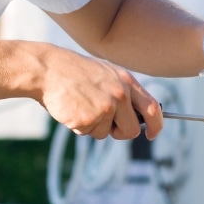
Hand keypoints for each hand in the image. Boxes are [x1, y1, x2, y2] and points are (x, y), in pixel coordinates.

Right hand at [40, 48, 163, 140]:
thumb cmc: (74, 71)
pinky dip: (79, 127)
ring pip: (106, 133)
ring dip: (93, 126)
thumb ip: (123, 91)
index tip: (152, 134)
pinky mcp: (88, 119)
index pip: (151, 108)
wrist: (47, 69)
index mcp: (126, 81)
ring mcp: (104, 108)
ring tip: (80, 105)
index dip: (157, 125)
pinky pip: (88, 134)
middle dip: (120, 131)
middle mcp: (119, 95)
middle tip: (104, 122)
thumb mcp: (106, 73)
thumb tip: (136, 115)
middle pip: (132, 130)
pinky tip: (71, 109)